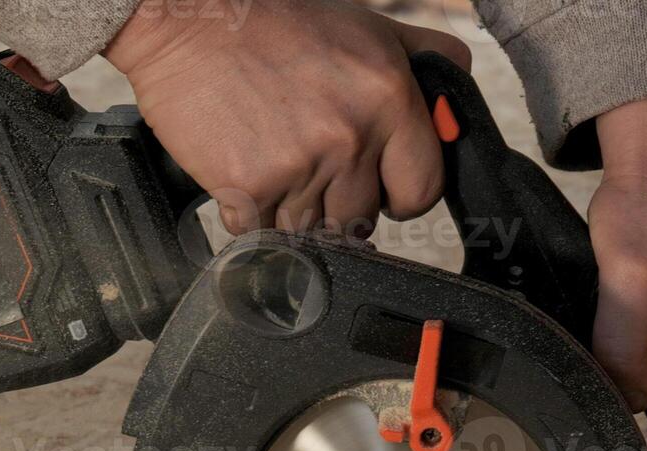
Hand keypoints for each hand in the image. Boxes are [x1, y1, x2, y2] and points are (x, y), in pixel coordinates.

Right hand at [105, 0, 468, 234]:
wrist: (189, 19)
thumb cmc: (277, 21)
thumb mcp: (369, 28)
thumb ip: (426, 62)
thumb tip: (457, 105)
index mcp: (389, 99)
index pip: (422, 190)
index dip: (400, 194)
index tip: (379, 186)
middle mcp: (350, 136)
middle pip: (363, 219)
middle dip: (340, 203)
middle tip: (312, 165)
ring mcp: (299, 167)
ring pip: (313, 231)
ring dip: (294, 210)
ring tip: (275, 162)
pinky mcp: (249, 188)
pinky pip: (262, 233)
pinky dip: (251, 214)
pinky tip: (243, 171)